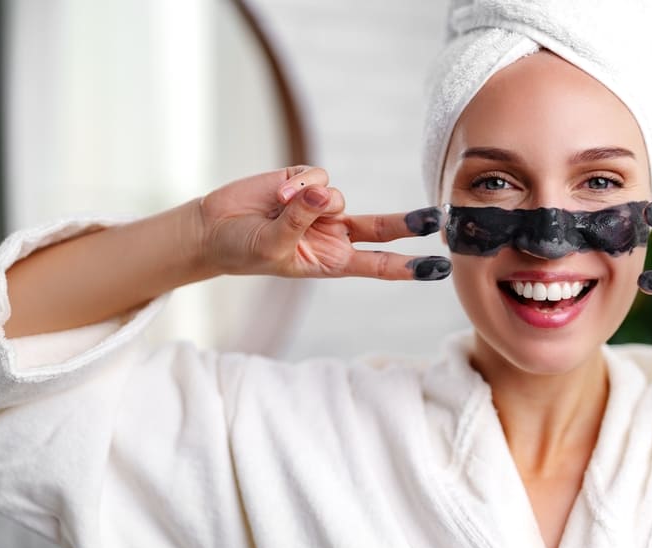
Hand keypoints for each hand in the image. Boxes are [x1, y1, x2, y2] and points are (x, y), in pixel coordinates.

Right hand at [197, 166, 449, 280]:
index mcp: (332, 261)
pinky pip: (317, 176)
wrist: (213, 228)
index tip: (438, 268)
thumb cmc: (244, 251)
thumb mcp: (274, 247)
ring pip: (338, 195)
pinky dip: (299, 184)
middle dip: (409, 223)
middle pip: (381, 227)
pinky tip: (278, 195)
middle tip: (437, 218)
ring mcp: (320, 207)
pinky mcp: (305, 183)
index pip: (378, 264)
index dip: (409, 266)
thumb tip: (323, 191)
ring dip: (313, 201)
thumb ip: (301, 220)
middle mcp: (333, 233)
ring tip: (280, 209)